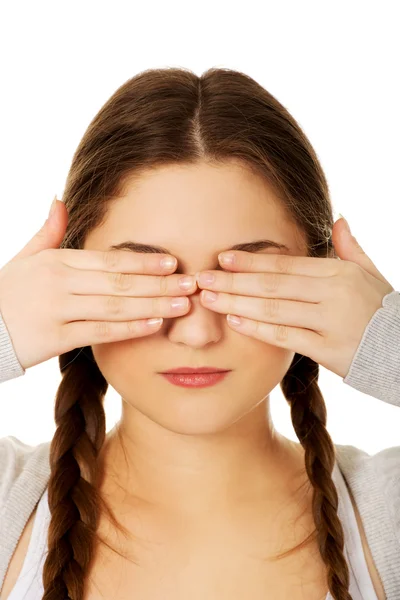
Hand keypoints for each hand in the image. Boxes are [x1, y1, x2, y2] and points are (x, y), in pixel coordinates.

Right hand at [0, 199, 193, 370]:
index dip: (143, 261)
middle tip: (190, 284)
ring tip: (181, 305)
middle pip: (119, 282)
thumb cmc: (7, 292)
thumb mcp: (25, 258)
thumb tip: (58, 200)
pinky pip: (99, 333)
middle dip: (158, 284)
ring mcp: (58, 311)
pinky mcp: (55, 339)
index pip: (109, 260)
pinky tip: (154, 325)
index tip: (172, 262)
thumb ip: (47, 232)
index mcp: (57, 261)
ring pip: (115, 307)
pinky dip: (128, 329)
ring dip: (152, 306)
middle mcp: (60, 283)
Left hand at [194, 217, 394, 378]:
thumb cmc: (384, 311)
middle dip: (235, 280)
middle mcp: (334, 293)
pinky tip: (234, 320)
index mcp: (340, 272)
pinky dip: (258, 328)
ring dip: (237, 302)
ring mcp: (331, 321)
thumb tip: (338, 219)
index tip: (223, 258)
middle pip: (274, 284)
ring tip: (209, 298)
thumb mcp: (372, 274)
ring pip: (275, 308)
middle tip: (202, 278)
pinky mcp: (329, 349)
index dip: (253, 260)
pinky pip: (286, 336)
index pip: (287, 264)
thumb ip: (351, 248)